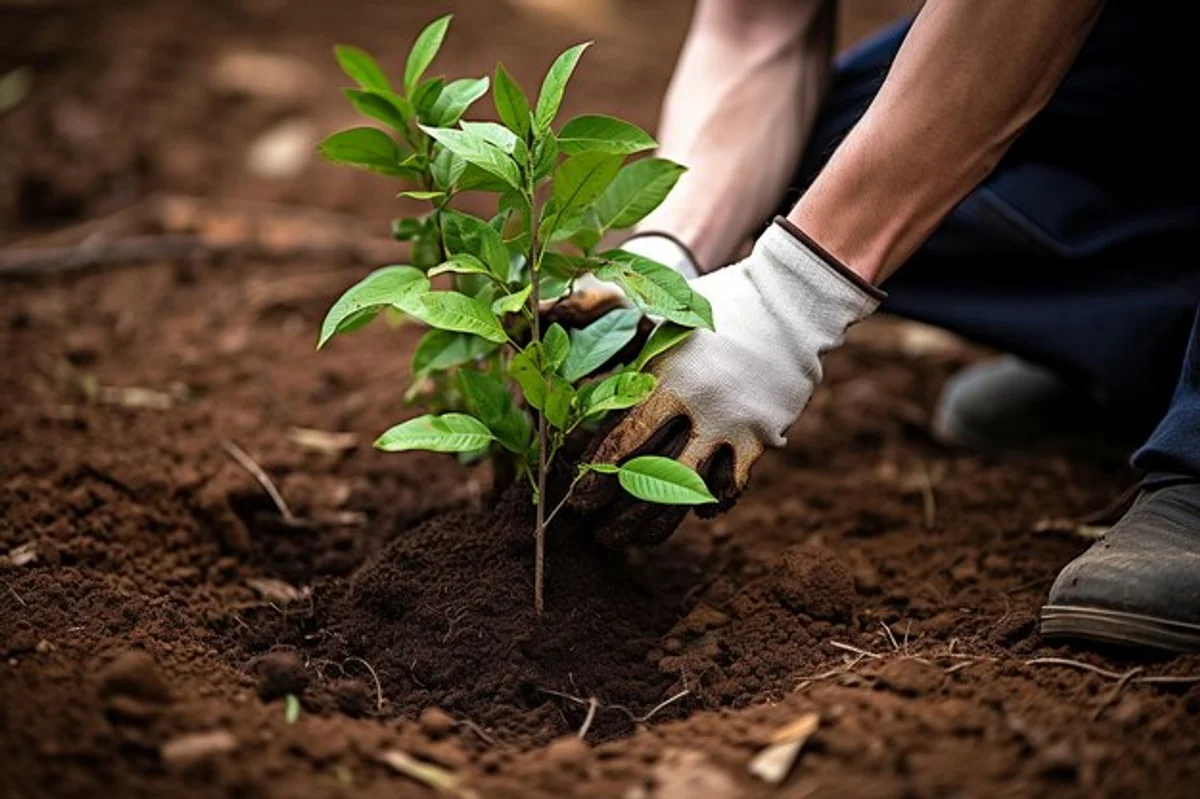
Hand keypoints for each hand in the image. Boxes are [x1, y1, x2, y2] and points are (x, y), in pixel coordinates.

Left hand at [572, 218, 882, 547]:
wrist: (789, 303)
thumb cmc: (711, 303)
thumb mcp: (654, 305)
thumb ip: (597, 312)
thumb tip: (537, 312)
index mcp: (665, 377)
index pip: (622, 439)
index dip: (596, 475)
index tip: (576, 499)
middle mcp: (699, 407)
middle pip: (652, 478)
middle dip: (619, 512)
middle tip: (597, 533)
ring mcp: (733, 426)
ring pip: (690, 492)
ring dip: (659, 522)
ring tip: (635, 539)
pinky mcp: (761, 437)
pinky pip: (731, 486)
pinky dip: (711, 502)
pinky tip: (695, 511)